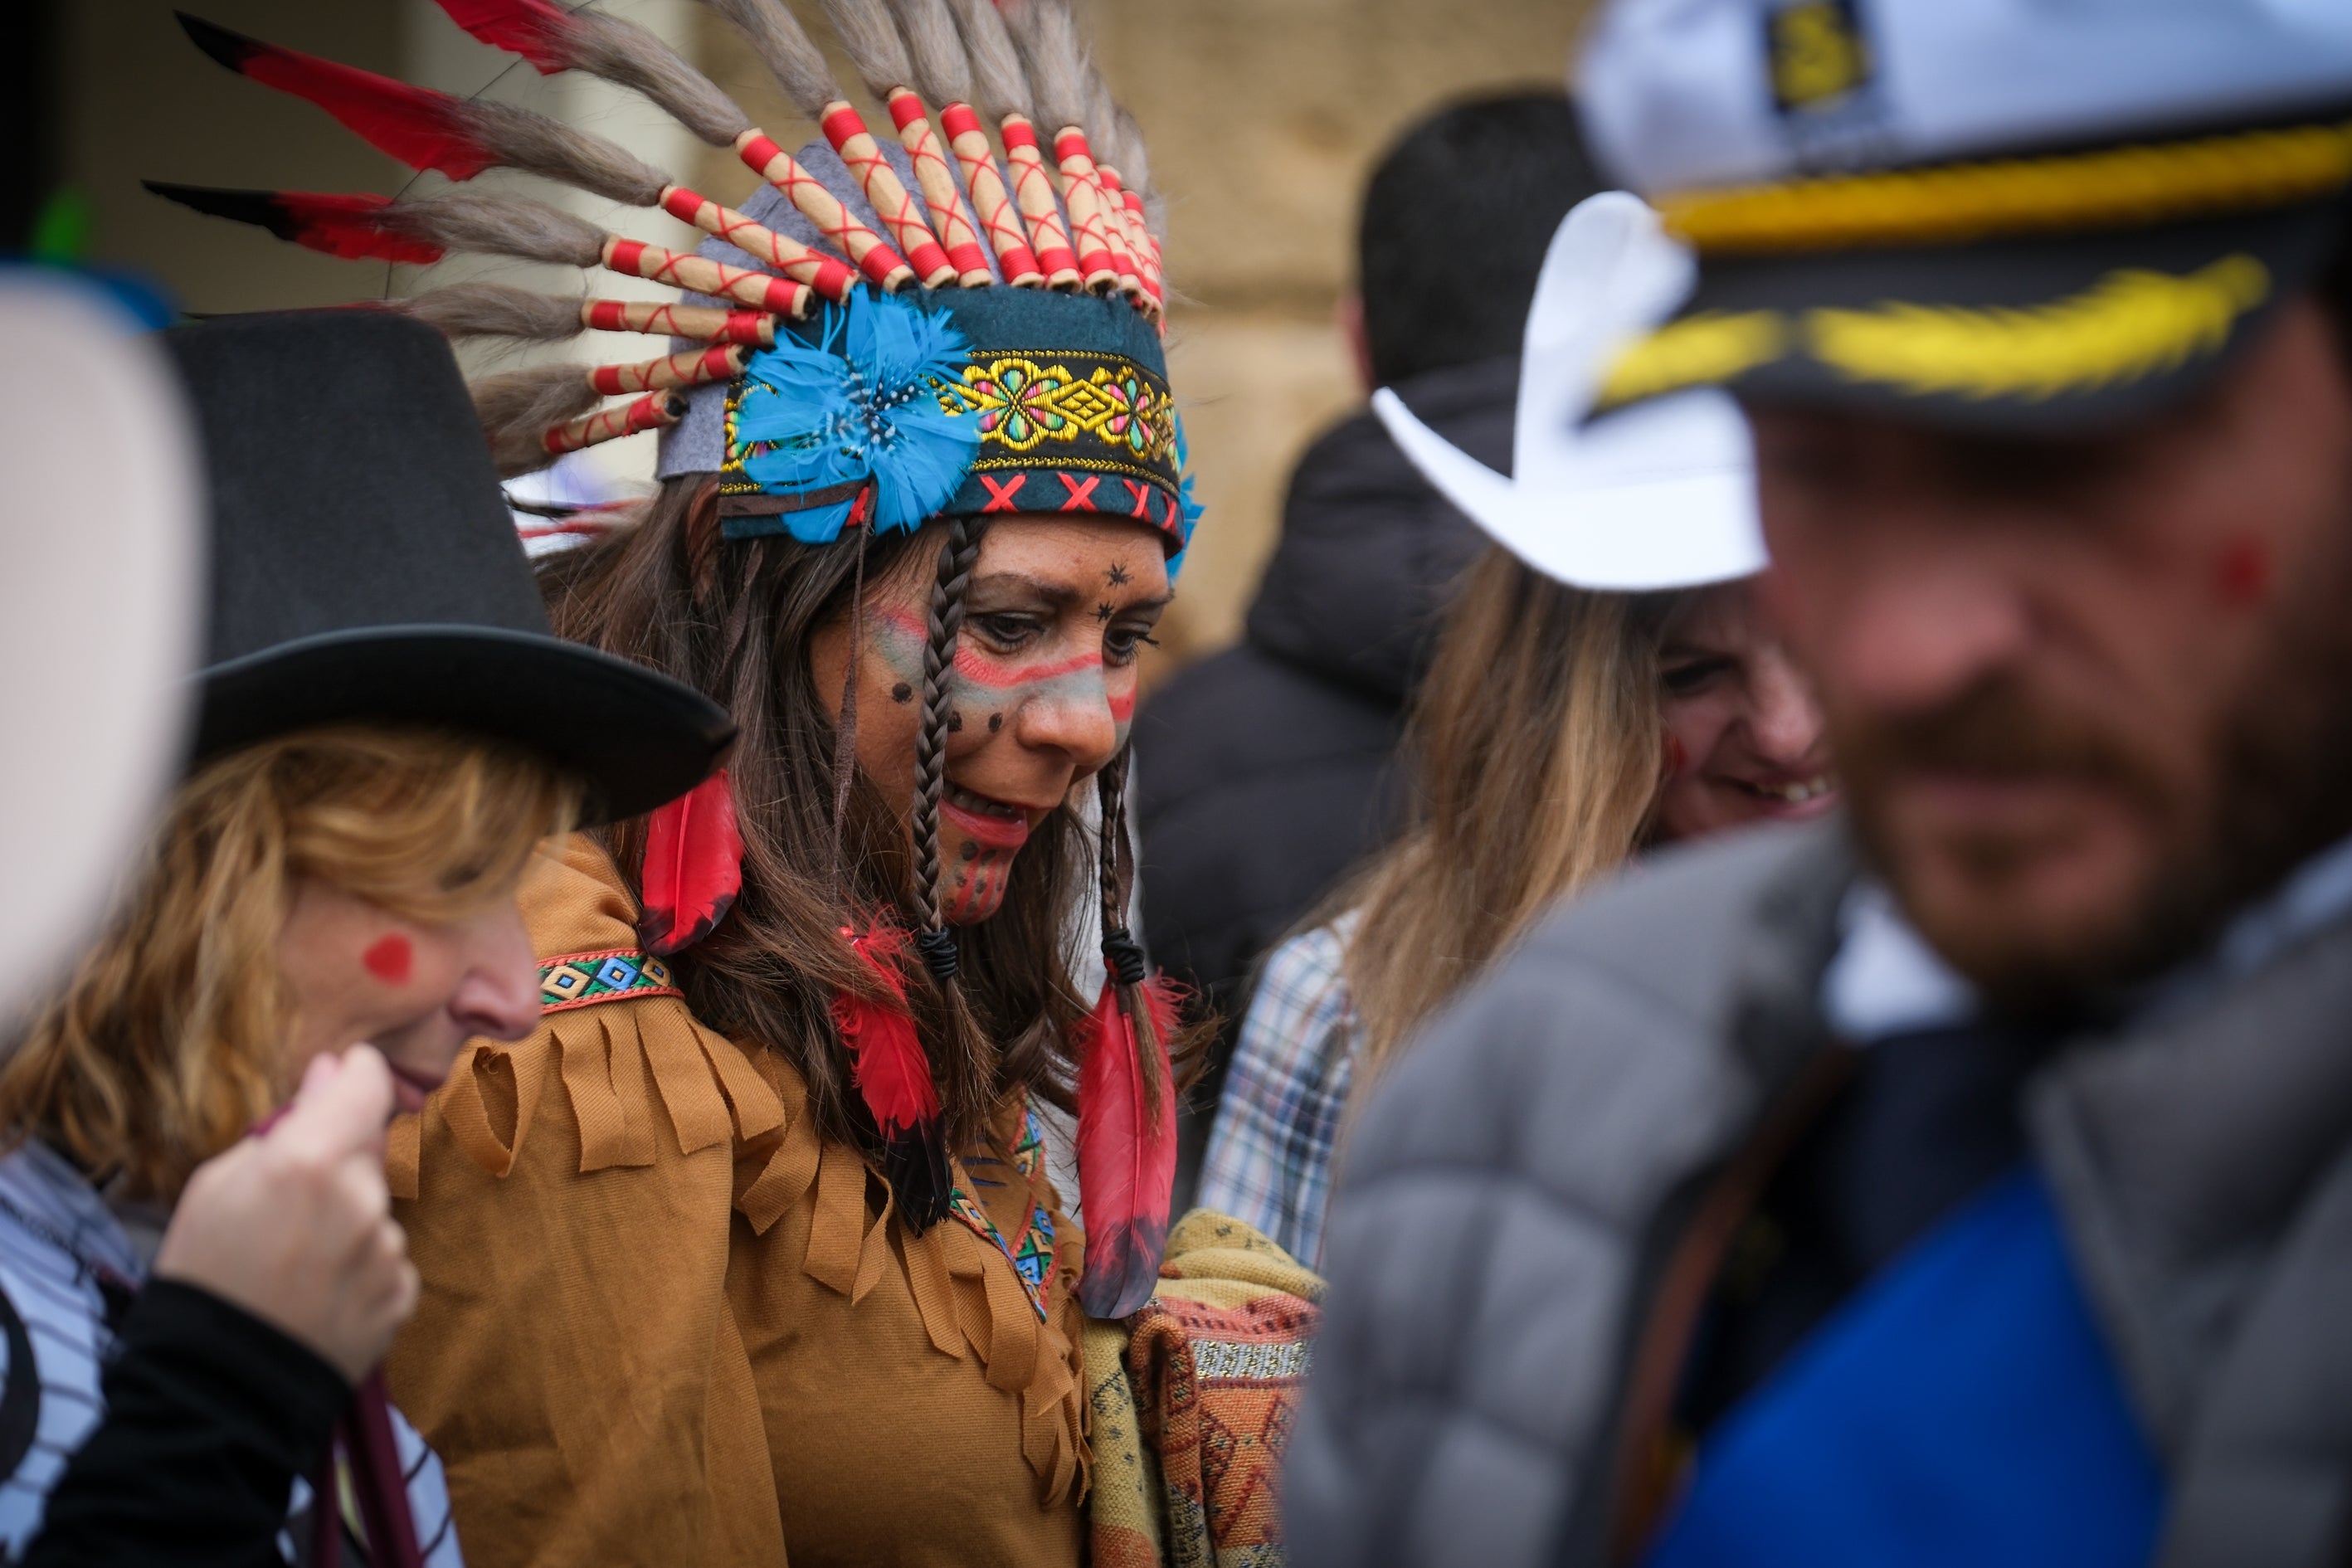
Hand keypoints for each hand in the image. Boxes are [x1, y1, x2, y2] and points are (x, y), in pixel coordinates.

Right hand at [155, 1045, 417, 1383]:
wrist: (216, 1389)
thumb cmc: (202, 1277)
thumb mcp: (216, 1185)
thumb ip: (285, 1125)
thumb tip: (330, 1075)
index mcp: (311, 1160)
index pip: (366, 1084)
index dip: (357, 1074)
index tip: (344, 1077)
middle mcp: (363, 1198)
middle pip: (369, 1150)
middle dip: (337, 1161)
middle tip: (286, 1203)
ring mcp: (388, 1249)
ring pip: (377, 1208)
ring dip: (349, 1217)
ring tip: (293, 1262)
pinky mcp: (401, 1294)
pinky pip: (387, 1257)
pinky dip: (360, 1264)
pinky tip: (317, 1291)